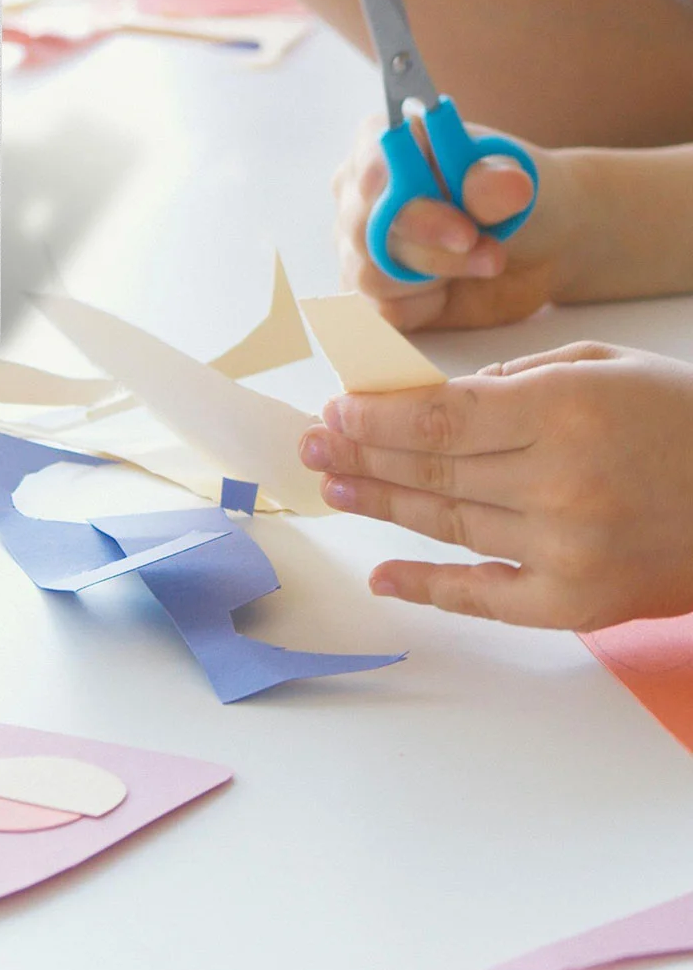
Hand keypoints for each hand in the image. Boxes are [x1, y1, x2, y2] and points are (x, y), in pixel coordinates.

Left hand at [298, 344, 692, 630]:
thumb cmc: (682, 420)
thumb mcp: (604, 366)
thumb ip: (514, 376)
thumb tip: (430, 399)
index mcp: (567, 410)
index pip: (440, 418)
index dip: (376, 417)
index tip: (336, 409)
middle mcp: (561, 482)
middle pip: (433, 469)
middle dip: (361, 454)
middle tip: (314, 444)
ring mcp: (568, 550)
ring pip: (447, 523)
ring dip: (380, 504)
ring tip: (333, 486)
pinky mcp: (579, 603)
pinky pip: (486, 597)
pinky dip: (428, 587)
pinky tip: (382, 575)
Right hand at [332, 118, 574, 330]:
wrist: (534, 245)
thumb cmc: (514, 196)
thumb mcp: (516, 181)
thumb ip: (499, 184)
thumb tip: (507, 184)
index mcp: (384, 146)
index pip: (369, 158)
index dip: (381, 176)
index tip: (404, 192)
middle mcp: (359, 194)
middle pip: (363, 226)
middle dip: (425, 238)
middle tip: (475, 239)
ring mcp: (358, 246)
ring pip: (372, 274)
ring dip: (438, 272)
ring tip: (487, 258)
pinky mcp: (372, 293)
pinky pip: (383, 311)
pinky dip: (426, 306)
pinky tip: (452, 288)